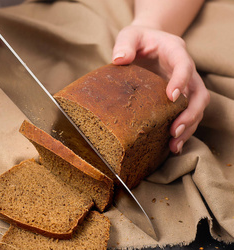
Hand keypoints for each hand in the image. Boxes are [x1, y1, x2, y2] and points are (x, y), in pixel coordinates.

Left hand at [112, 24, 209, 153]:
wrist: (147, 43)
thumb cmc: (139, 39)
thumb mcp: (130, 35)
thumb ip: (125, 44)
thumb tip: (119, 60)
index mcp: (175, 51)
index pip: (184, 65)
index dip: (181, 80)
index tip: (172, 97)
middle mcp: (185, 69)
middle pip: (198, 93)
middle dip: (189, 114)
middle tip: (174, 131)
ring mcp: (185, 85)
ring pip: (196, 108)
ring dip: (188, 127)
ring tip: (174, 145)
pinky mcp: (179, 97)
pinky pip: (187, 114)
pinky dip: (184, 129)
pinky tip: (173, 145)